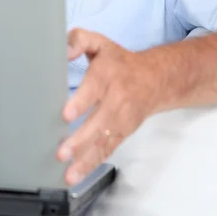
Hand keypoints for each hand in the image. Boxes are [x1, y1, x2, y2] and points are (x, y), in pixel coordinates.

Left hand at [57, 27, 157, 185]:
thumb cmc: (118, 61)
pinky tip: (76, 175)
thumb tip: (64, 50)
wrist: (154, 79)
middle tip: (62, 152)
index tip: (66, 115)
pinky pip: (108, 150)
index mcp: (108, 73)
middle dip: (81, 139)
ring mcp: (121, 119)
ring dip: (85, 159)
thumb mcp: (99, 43)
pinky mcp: (123, 132)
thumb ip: (78, 40)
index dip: (81, 101)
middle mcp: (116, 98)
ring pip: (104, 141)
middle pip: (99, 122)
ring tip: (68, 174)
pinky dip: (92, 164)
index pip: (94, 88)